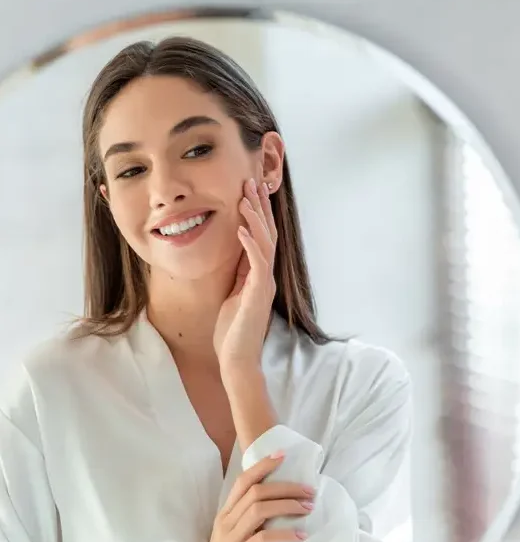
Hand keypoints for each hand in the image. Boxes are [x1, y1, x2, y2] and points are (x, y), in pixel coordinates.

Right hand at [171, 453, 312, 541]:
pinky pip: (263, 538)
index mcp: (225, 515)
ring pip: (259, 509)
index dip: (262, 466)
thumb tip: (278, 505)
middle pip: (256, 491)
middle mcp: (225, 522)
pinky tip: (301, 535)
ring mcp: (230, 540)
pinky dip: (284, 533)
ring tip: (308, 508)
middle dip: (286, 487)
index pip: (242, 481)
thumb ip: (249, 522)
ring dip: (288, 505)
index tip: (283, 455)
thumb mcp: (235, 539)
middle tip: (309, 490)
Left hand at [214, 178, 276, 376]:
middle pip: (267, 234)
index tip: (249, 191)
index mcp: (258, 276)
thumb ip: (238, 274)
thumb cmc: (231, 332)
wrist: (236, 360)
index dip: (257, 214)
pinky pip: (256, 263)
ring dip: (255, 218)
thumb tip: (236, 252)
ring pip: (265, 243)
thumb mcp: (232, 295)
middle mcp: (265, 277)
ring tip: (245, 197)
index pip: (261, 238)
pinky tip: (240, 227)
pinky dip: (249, 243)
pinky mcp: (258, 294)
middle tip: (252, 182)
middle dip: (260, 208)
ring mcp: (264, 285)